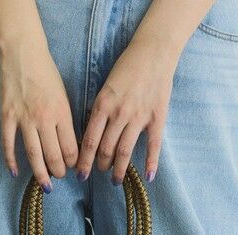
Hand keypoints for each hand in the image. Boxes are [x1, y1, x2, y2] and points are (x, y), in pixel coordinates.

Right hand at [0, 36, 78, 191]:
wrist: (23, 53)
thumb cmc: (46, 73)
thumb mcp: (64, 96)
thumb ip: (66, 120)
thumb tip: (70, 144)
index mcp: (61, 113)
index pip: (71, 148)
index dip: (73, 163)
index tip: (74, 168)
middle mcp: (44, 119)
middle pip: (54, 156)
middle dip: (59, 171)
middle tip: (60, 177)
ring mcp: (24, 119)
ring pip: (34, 155)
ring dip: (41, 174)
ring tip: (46, 186)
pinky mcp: (7, 117)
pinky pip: (9, 144)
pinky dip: (11, 160)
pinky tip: (15, 172)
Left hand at [76, 36, 177, 184]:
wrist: (154, 51)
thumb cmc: (126, 68)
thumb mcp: (104, 89)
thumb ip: (98, 113)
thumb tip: (90, 138)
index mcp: (102, 105)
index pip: (89, 141)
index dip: (84, 161)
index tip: (80, 175)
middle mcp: (119, 113)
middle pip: (106, 149)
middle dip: (100, 165)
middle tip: (99, 172)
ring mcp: (139, 116)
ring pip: (125, 151)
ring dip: (119, 169)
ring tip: (115, 180)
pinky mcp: (157, 117)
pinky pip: (153, 145)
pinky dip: (150, 162)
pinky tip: (148, 177)